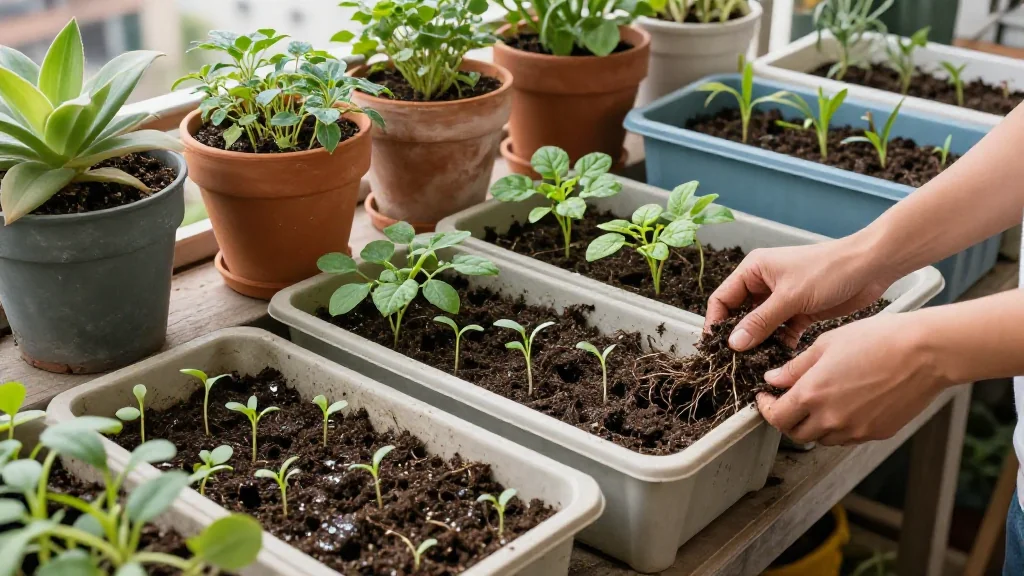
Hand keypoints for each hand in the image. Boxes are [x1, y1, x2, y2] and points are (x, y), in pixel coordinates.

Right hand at [705, 237, 896, 350]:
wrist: (871, 268)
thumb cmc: (829, 270)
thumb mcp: (790, 297)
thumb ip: (760, 321)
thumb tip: (733, 343)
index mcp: (754, 270)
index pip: (722, 298)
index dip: (716, 323)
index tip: (715, 347)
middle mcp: (764, 284)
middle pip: (739, 314)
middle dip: (738, 336)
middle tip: (735, 361)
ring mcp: (782, 299)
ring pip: (760, 326)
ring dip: (759, 343)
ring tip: (756, 364)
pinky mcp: (799, 311)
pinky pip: (781, 332)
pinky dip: (779, 344)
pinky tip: (780, 359)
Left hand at [756, 312, 949, 445]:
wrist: (925, 353)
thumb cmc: (879, 339)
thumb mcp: (826, 344)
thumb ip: (796, 367)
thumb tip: (773, 379)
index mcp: (812, 394)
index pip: (776, 417)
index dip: (766, 409)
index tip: (765, 398)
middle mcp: (831, 418)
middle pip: (796, 433)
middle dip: (787, 419)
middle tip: (788, 402)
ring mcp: (855, 430)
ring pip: (821, 439)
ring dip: (813, 425)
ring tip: (818, 402)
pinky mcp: (876, 433)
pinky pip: (847, 438)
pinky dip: (838, 427)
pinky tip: (844, 406)